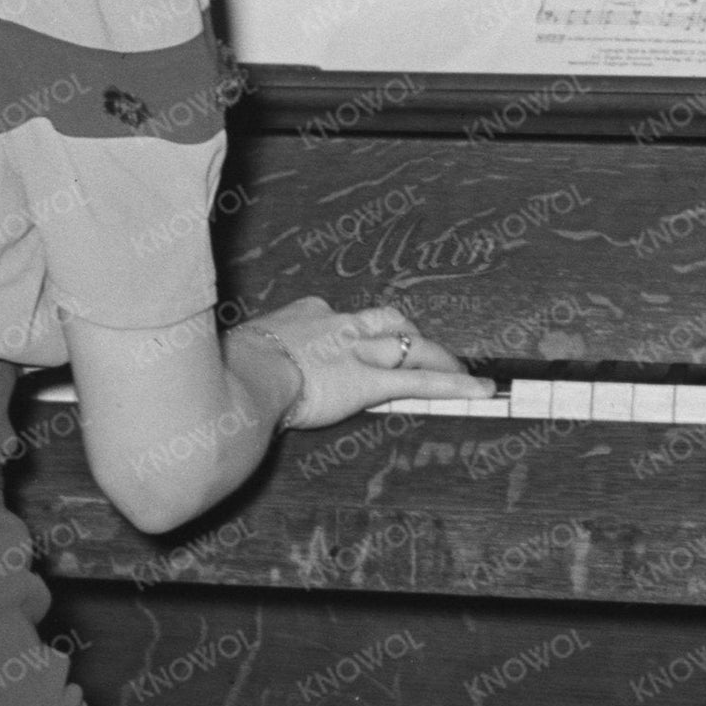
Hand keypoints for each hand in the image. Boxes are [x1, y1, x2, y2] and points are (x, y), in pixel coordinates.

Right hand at [241, 297, 486, 428]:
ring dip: (438, 357)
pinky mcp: (368, 382)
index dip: (357, 332)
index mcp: (305, 316)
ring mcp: (357, 352)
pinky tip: (479, 389)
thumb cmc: (227, 368)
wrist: (237, 376)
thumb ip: (251, 359)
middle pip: (387, 322)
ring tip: (462, 369)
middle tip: (425, 347)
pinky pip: (419, 382)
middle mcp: (338, 326)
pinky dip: (453, 384)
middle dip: (409, 334)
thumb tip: (236, 375)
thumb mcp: (238, 352)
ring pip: (410, 347)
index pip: (343, 319)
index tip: (358, 343)